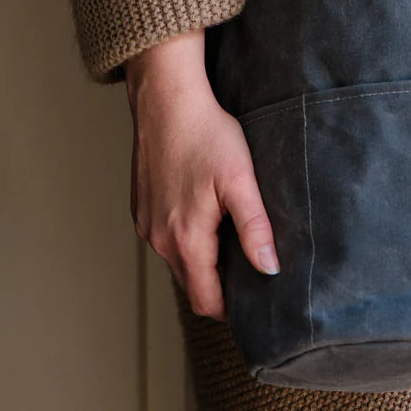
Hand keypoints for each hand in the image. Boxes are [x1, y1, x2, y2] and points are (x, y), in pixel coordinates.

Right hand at [125, 29, 279, 320]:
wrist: (166, 101)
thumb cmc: (206, 135)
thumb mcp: (241, 180)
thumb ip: (254, 228)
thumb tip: (270, 269)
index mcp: (185, 239)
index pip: (205, 300)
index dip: (230, 309)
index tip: (254, 303)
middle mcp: (159, 240)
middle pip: (191, 283)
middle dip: (219, 285)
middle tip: (250, 268)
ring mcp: (146, 224)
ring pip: (177, 260)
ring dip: (202, 259)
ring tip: (232, 237)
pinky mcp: (140, 208)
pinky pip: (164, 238)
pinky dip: (185, 238)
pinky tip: (206, 212)